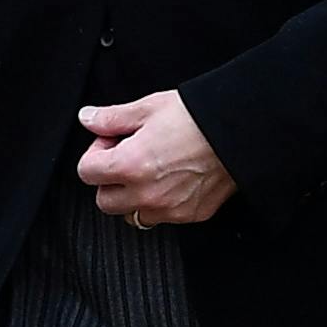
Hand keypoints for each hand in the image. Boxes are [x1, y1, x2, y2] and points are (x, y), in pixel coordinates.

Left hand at [73, 89, 234, 226]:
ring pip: (132, 215)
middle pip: (104, 201)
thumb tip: (88, 118)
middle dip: (109, 180)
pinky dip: (160, 203)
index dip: (95, 153)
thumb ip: (111, 118)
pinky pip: (162, 217)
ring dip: (132, 198)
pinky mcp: (191, 215)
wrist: (240, 131)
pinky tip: (172, 180)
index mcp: (130, 165)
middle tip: (126, 158)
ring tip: (149, 172)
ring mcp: (169, 209)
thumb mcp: (149, 108)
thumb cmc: (198, 116)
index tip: (111, 142)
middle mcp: (147, 194)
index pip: (86, 173)